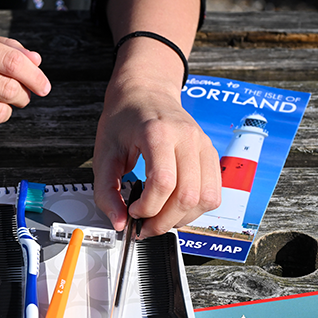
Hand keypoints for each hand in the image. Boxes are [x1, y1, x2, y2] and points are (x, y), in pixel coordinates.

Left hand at [92, 78, 221, 237]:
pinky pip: (213, 193)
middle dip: (164, 221)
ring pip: (206, 198)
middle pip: (188, 195)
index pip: (163, 182)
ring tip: (160, 217)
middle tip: (145, 225)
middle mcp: (187, 138)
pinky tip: (174, 206)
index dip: (147, 207)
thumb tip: (119, 223)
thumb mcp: (104, 153)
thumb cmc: (124, 118)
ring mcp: (203, 145)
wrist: (145, 92)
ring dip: (182, 218)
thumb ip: (107, 191)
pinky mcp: (210, 154)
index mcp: (158, 133)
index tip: (132, 212)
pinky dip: (195, 208)